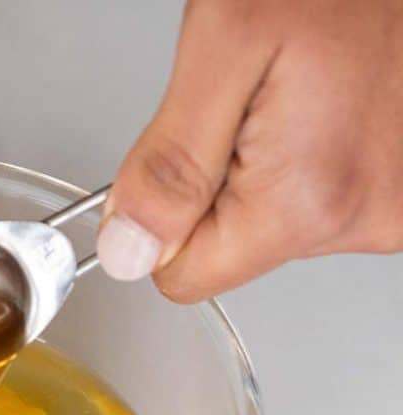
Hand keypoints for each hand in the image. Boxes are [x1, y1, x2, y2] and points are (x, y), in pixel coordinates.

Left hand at [97, 0, 402, 302]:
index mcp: (307, 201)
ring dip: (271, 163)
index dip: (163, 221)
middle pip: (234, 248)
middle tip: (258, 101)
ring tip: (304, 91)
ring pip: (276, 222)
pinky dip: (310, 156)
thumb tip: (129, 250)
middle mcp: (364, 220)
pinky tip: (330, 103)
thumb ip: (169, 164)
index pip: (187, 277)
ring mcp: (393, 208)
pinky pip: (318, 198)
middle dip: (221, 182)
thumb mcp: (221, 46)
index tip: (179, 159)